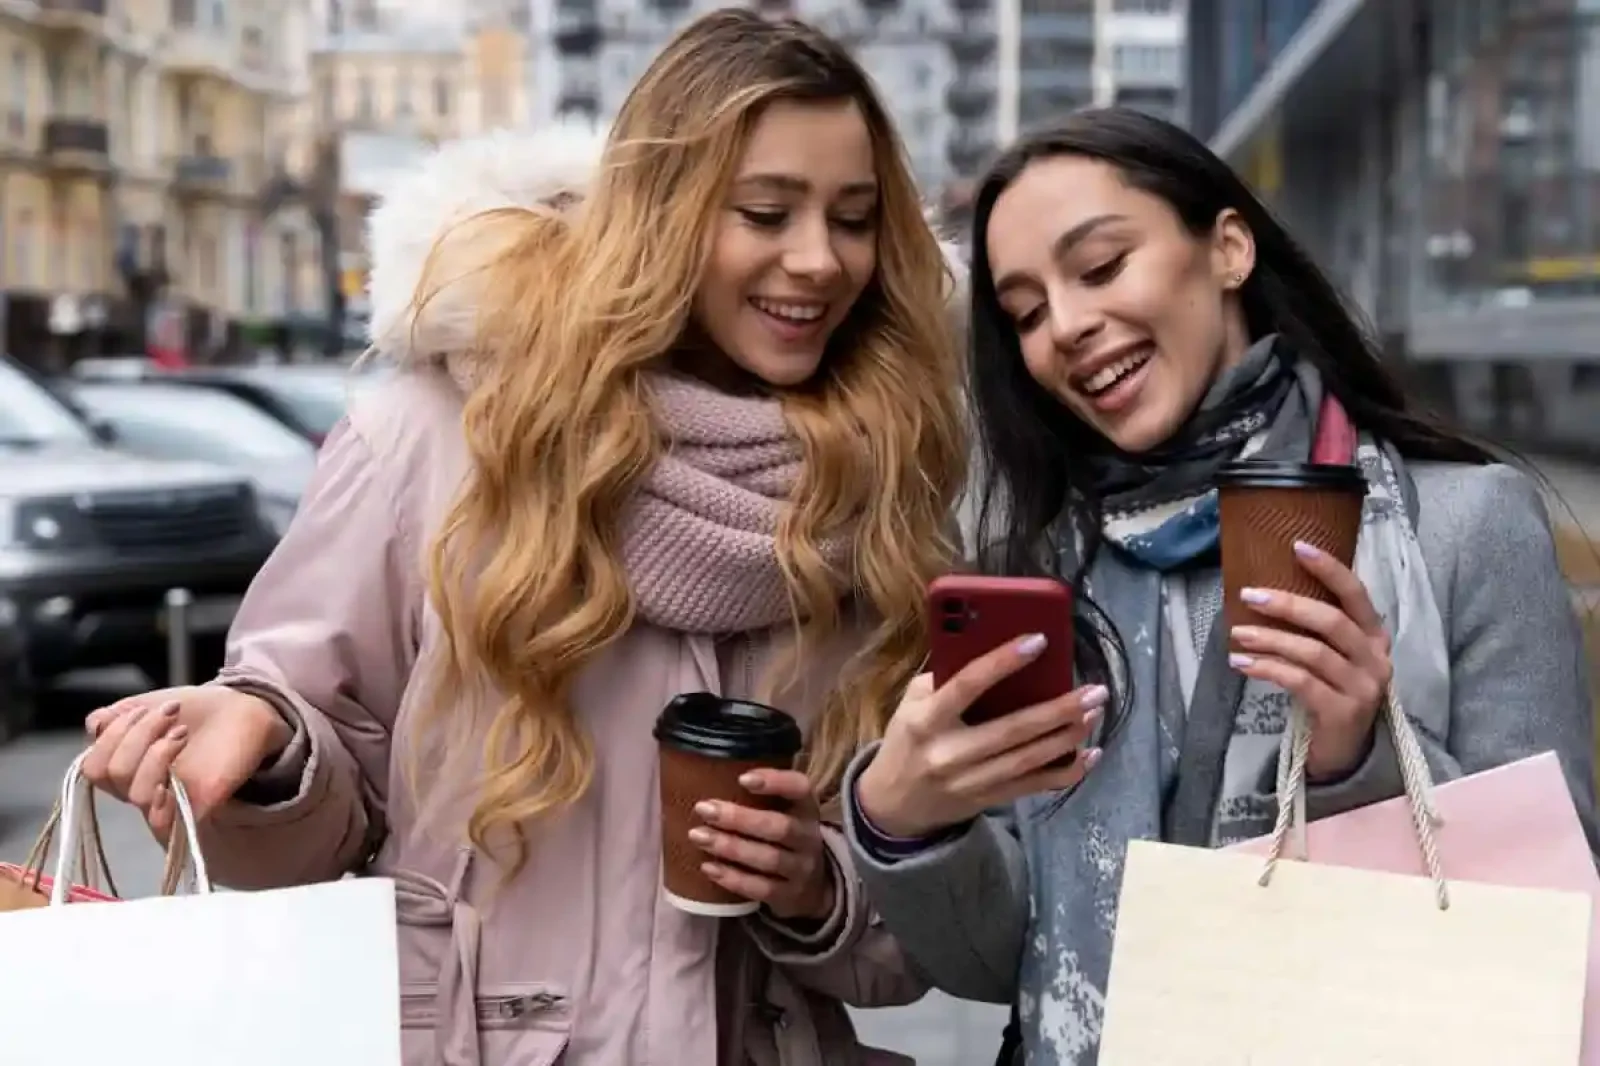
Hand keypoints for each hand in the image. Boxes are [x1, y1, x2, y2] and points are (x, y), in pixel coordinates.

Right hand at [81, 686, 293, 842]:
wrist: (245, 708)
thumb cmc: (197, 711)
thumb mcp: (147, 706)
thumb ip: (115, 717)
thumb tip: (95, 724)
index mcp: (127, 765)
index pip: (93, 766)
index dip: (110, 735)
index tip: (142, 709)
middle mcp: (142, 787)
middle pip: (110, 775)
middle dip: (136, 735)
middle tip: (171, 713)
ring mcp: (167, 801)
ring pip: (134, 794)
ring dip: (155, 753)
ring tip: (182, 732)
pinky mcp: (195, 811)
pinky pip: (162, 823)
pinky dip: (159, 800)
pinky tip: (172, 775)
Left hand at [690, 769, 834, 921]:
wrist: (812, 886)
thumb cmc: (785, 837)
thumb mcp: (785, 812)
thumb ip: (760, 795)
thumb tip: (707, 771)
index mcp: (807, 808)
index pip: (800, 789)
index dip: (775, 782)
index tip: (742, 778)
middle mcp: (808, 838)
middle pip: (779, 827)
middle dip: (739, 818)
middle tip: (704, 809)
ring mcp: (801, 870)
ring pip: (768, 859)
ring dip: (731, 847)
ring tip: (698, 836)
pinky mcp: (788, 896)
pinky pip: (761, 889)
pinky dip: (733, 878)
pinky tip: (708, 867)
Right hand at [856, 634, 1104, 839]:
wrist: (894, 806)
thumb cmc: (907, 741)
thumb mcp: (909, 705)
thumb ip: (943, 680)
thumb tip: (991, 650)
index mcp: (925, 721)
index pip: (966, 686)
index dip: (1002, 662)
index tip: (1038, 641)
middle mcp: (949, 753)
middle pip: (1012, 730)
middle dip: (1058, 708)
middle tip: (1094, 689)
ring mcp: (971, 782)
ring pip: (1029, 759)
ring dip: (1068, 736)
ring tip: (1094, 711)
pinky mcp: (989, 800)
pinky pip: (1034, 786)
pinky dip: (1066, 772)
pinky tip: (1091, 754)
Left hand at [1228, 540, 1392, 779]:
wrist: (1345, 752)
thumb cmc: (1332, 692)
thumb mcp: (1334, 656)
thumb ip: (1317, 628)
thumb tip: (1268, 590)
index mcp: (1375, 637)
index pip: (1357, 594)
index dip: (1330, 569)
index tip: (1297, 546)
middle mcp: (1376, 659)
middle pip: (1332, 621)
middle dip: (1288, 604)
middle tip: (1249, 595)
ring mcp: (1363, 688)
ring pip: (1312, 652)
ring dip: (1270, 639)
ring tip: (1237, 632)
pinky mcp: (1343, 712)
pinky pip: (1300, 681)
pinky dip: (1267, 668)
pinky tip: (1243, 662)